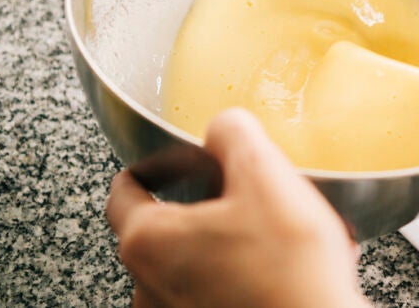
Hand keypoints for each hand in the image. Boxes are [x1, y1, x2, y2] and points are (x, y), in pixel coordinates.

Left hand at [106, 108, 369, 307]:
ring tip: (285, 238)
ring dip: (235, 247)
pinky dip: (251, 279)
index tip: (172, 163)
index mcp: (150, 241)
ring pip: (200, 266)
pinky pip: (223, 295)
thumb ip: (235, 134)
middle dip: (211, 209)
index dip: (151, 167)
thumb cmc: (287, 273)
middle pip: (168, 230)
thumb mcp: (266, 176)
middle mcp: (150, 289)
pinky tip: (295, 270)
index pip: (123, 192)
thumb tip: (224, 127)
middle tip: (250, 197)